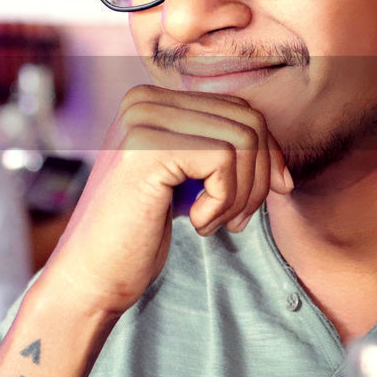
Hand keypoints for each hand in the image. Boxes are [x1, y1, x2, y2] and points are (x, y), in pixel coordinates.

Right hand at [41, 84, 292, 316]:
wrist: (92, 275)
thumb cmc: (139, 234)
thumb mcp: (184, 182)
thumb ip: (218, 153)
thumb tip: (285, 169)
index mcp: (150, 100)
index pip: (239, 110)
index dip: (264, 158)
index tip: (250, 204)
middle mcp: (142, 100)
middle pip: (247, 121)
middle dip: (258, 178)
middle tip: (235, 220)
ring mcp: (142, 120)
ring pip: (242, 140)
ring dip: (242, 194)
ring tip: (214, 223)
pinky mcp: (147, 147)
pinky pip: (224, 160)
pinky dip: (224, 201)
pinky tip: (197, 224)